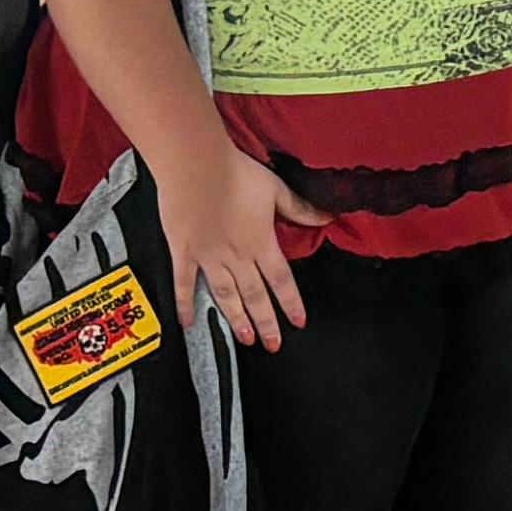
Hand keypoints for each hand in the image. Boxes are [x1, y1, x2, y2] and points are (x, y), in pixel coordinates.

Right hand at [162, 140, 324, 346]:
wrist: (196, 166)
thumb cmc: (236, 174)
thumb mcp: (276, 189)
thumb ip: (300, 209)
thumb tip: (328, 217)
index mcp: (261, 243)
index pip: (281, 281)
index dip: (291, 303)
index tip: (298, 322)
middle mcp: (237, 256)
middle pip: (255, 296)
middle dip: (266, 322)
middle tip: (272, 344)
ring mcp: (208, 258)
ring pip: (226, 296)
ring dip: (236, 320)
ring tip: (245, 339)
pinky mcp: (183, 252)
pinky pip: (184, 284)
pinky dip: (186, 304)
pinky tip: (188, 323)